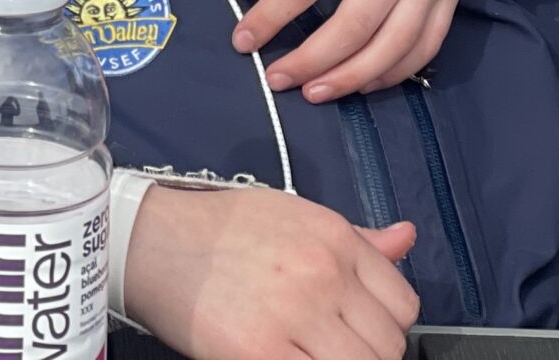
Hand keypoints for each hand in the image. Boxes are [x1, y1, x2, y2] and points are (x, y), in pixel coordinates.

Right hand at [125, 184, 418, 359]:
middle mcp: (322, 274)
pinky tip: (287, 359)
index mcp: (334, 239)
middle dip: (366, 354)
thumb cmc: (220, 229)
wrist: (153, 241)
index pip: (403, 304)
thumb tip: (406, 237)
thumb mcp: (292, 214)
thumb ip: (355, 238)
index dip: (385, 326)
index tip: (360, 331)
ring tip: (309, 353)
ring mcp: (294, 315)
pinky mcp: (260, 353)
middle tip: (329, 348)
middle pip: (387, 346)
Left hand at [229, 0, 475, 100]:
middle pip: (353, 27)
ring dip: (351, 78)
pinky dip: (395, 72)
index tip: (242, 40)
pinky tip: (364, 82)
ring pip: (392, 47)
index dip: (270, 16)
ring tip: (314, 92)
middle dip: (309, 60)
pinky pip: (426, 47)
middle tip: (275, 78)